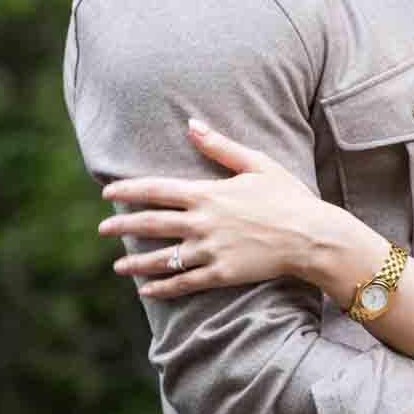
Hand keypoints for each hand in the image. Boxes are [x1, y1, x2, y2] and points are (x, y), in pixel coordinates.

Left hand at [99, 120, 351, 299]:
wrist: (311, 236)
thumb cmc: (288, 196)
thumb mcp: (257, 163)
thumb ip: (220, 147)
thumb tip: (192, 124)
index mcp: (208, 194)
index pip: (157, 190)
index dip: (129, 190)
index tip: (107, 192)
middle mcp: (202, 223)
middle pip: (151, 224)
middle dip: (123, 226)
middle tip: (102, 229)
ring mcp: (209, 251)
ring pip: (162, 258)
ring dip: (136, 262)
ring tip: (118, 266)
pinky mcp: (220, 274)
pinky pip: (183, 283)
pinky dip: (161, 287)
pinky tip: (146, 289)